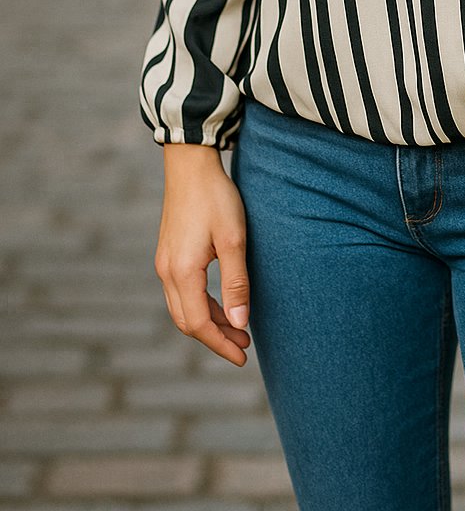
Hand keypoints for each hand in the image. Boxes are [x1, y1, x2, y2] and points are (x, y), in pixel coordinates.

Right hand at [154, 144, 251, 366]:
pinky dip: (201, 305)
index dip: (220, 344)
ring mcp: (164, 263)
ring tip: (238, 327)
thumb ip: (236, 282)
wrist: (191, 164)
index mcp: (182, 272)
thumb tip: (240, 323)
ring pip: (182, 308)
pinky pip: (181, 292)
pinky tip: (221, 303)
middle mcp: (166, 272)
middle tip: (244, 344)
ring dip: (209, 322)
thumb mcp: (234, 239)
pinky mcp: (168, 253)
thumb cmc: (216, 198)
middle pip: (187, 321)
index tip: (243, 357)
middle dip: (215, 337)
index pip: (199, 324)